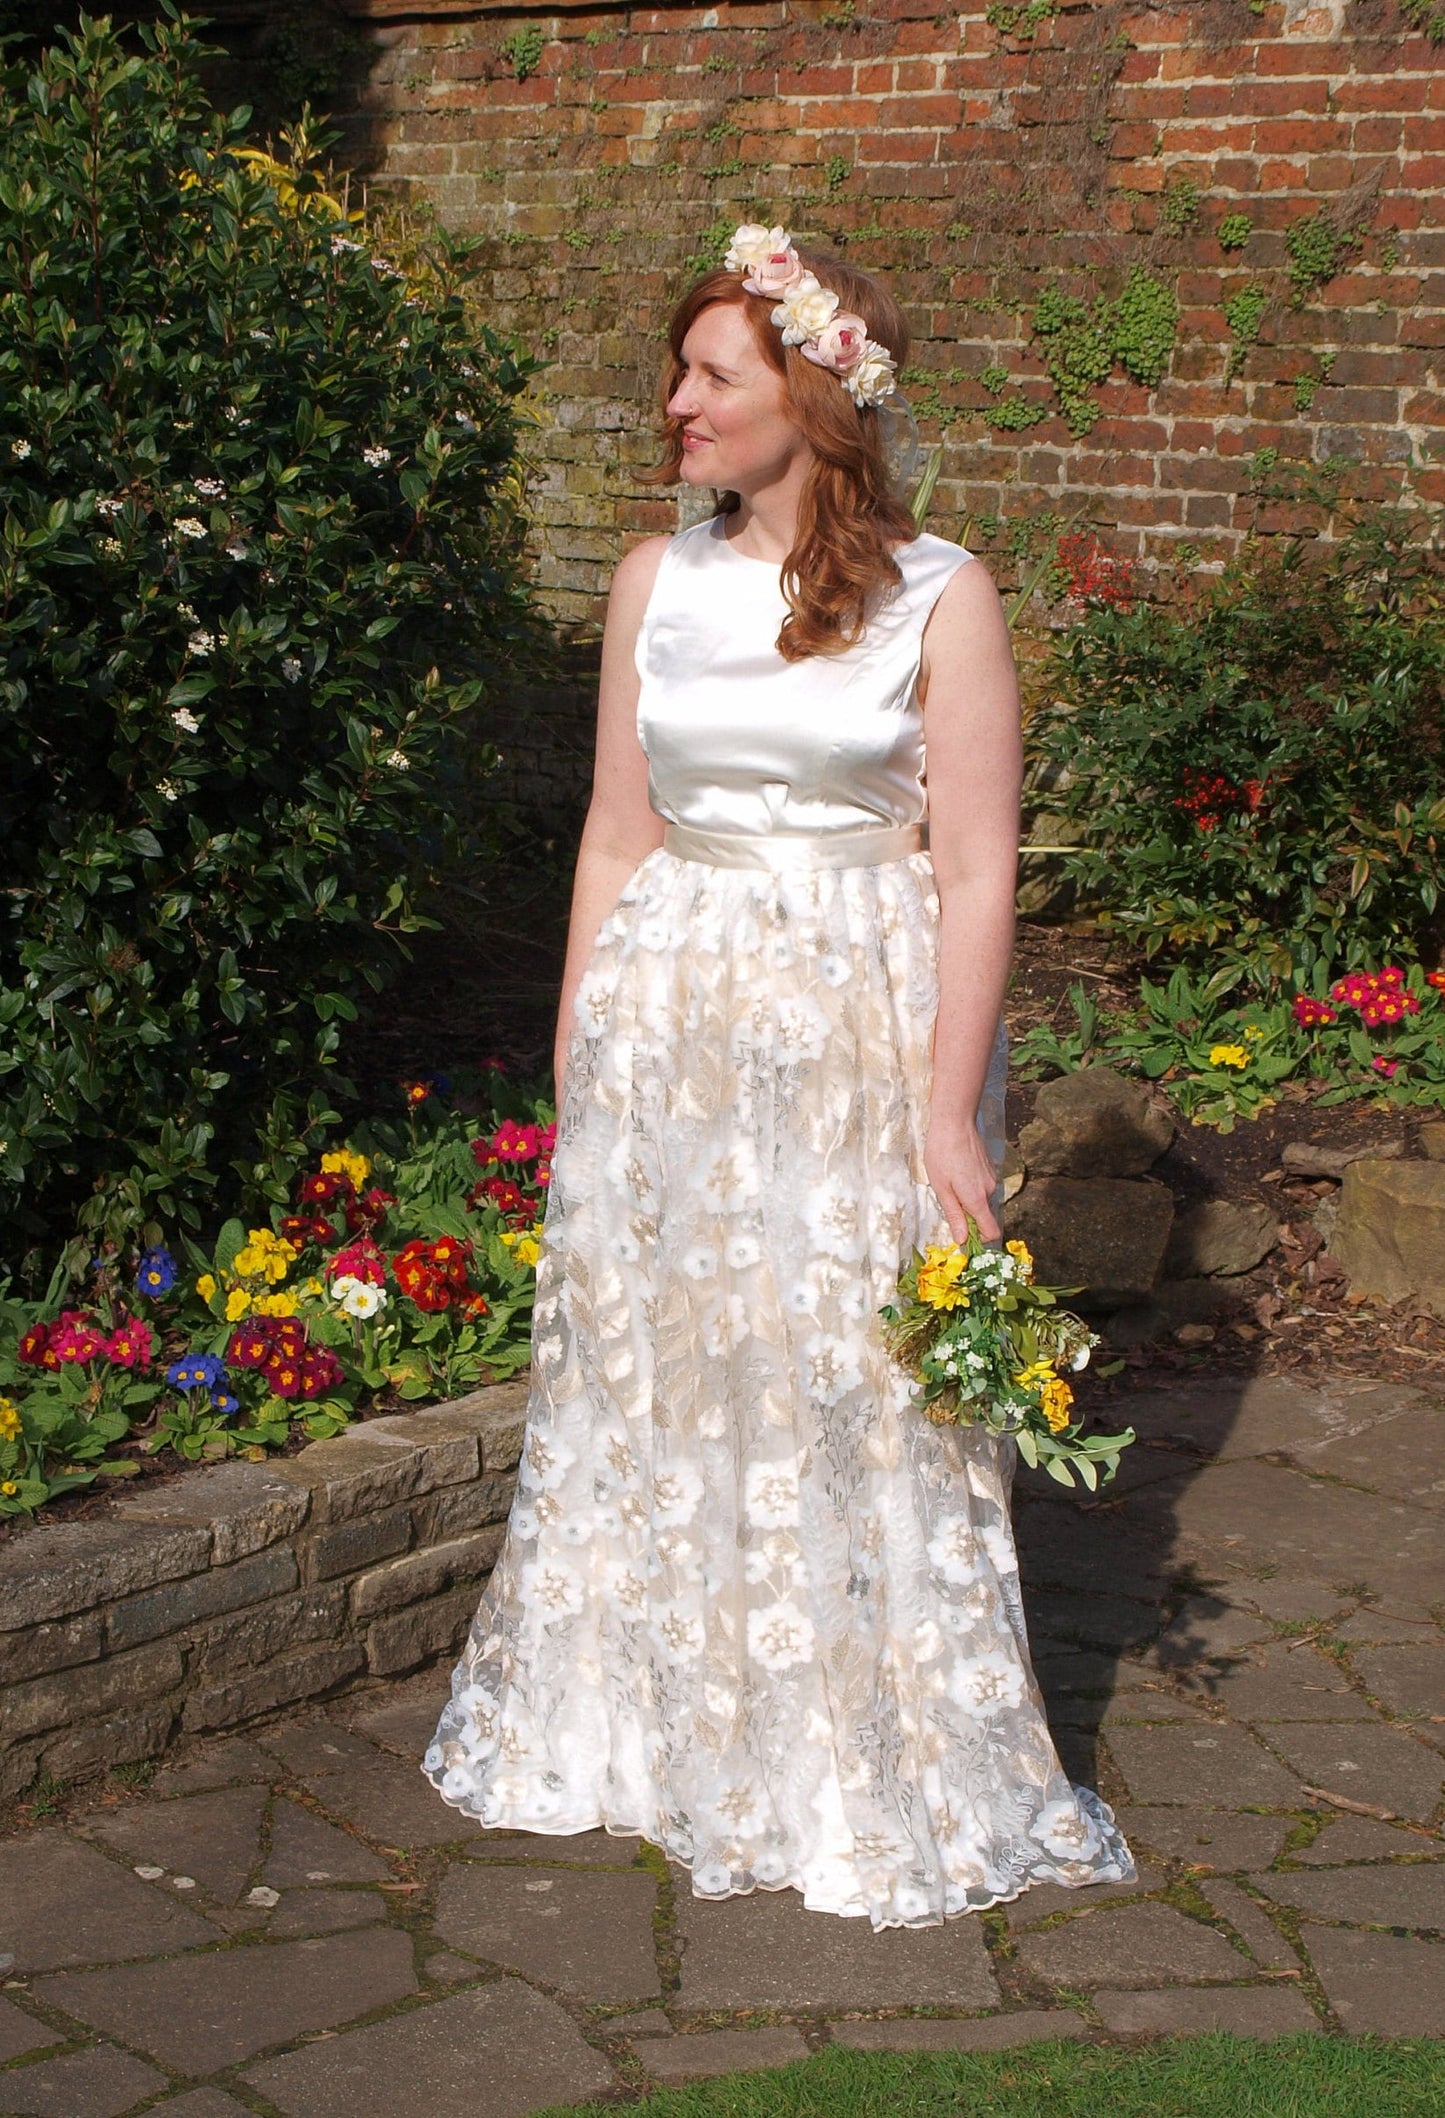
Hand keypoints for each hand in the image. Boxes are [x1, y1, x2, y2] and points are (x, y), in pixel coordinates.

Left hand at [924, 1119, 1000, 1244]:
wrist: (955, 1122)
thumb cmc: (942, 1153)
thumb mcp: (941, 1188)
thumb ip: (954, 1215)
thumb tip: (962, 1240)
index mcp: (977, 1199)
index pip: (992, 1231)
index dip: (980, 1239)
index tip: (963, 1236)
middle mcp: (990, 1191)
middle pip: (983, 1216)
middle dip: (967, 1215)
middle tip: (947, 1198)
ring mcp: (992, 1178)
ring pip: (981, 1200)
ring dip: (967, 1198)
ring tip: (949, 1180)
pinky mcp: (990, 1168)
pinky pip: (982, 1187)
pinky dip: (970, 1186)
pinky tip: (957, 1170)